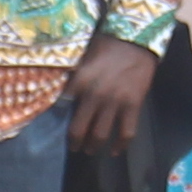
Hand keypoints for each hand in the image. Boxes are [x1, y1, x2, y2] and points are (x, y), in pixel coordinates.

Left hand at [68, 35, 163, 149]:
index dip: (57, 120)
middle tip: (74, 147)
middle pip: (80, 128)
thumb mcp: (84, 59)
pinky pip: (126, 132)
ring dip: (94, 146)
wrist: (136, 41)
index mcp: (80, 81)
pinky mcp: (133, 106)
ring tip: (90, 150)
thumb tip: (63, 96)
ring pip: (101, 134)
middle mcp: (95, 95)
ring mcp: (116, 102)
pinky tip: (114, 151)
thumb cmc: (106, 47)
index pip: (63, 108)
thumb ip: (74, 79)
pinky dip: (120, 145)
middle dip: (75, 141)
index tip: (56, 127)